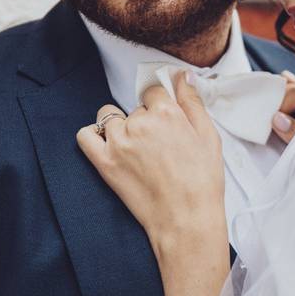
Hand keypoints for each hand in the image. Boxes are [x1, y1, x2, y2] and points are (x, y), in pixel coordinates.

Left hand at [77, 72, 225, 245]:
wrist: (186, 219)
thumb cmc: (202, 181)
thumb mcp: (209, 135)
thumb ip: (193, 102)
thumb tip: (183, 76)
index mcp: (167, 113)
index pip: (153, 90)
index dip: (160, 104)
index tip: (165, 118)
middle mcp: (140, 123)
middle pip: (135, 107)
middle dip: (145, 120)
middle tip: (159, 144)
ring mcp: (119, 143)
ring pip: (111, 118)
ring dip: (121, 126)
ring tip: (136, 147)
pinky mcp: (105, 163)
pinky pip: (85, 136)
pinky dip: (94, 135)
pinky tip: (109, 144)